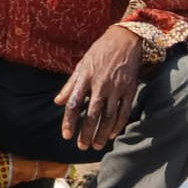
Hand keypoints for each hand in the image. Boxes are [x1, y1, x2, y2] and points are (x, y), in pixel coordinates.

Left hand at [55, 25, 143, 150]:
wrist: (124, 40)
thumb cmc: (99, 53)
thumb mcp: (81, 65)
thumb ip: (70, 85)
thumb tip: (57, 102)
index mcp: (84, 77)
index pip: (73, 103)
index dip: (69, 121)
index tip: (66, 135)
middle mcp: (100, 84)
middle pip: (91, 114)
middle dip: (85, 133)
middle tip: (81, 146)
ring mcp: (116, 88)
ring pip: (108, 116)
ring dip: (101, 133)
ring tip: (95, 145)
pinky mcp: (130, 90)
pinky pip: (124, 111)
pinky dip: (118, 125)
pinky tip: (111, 135)